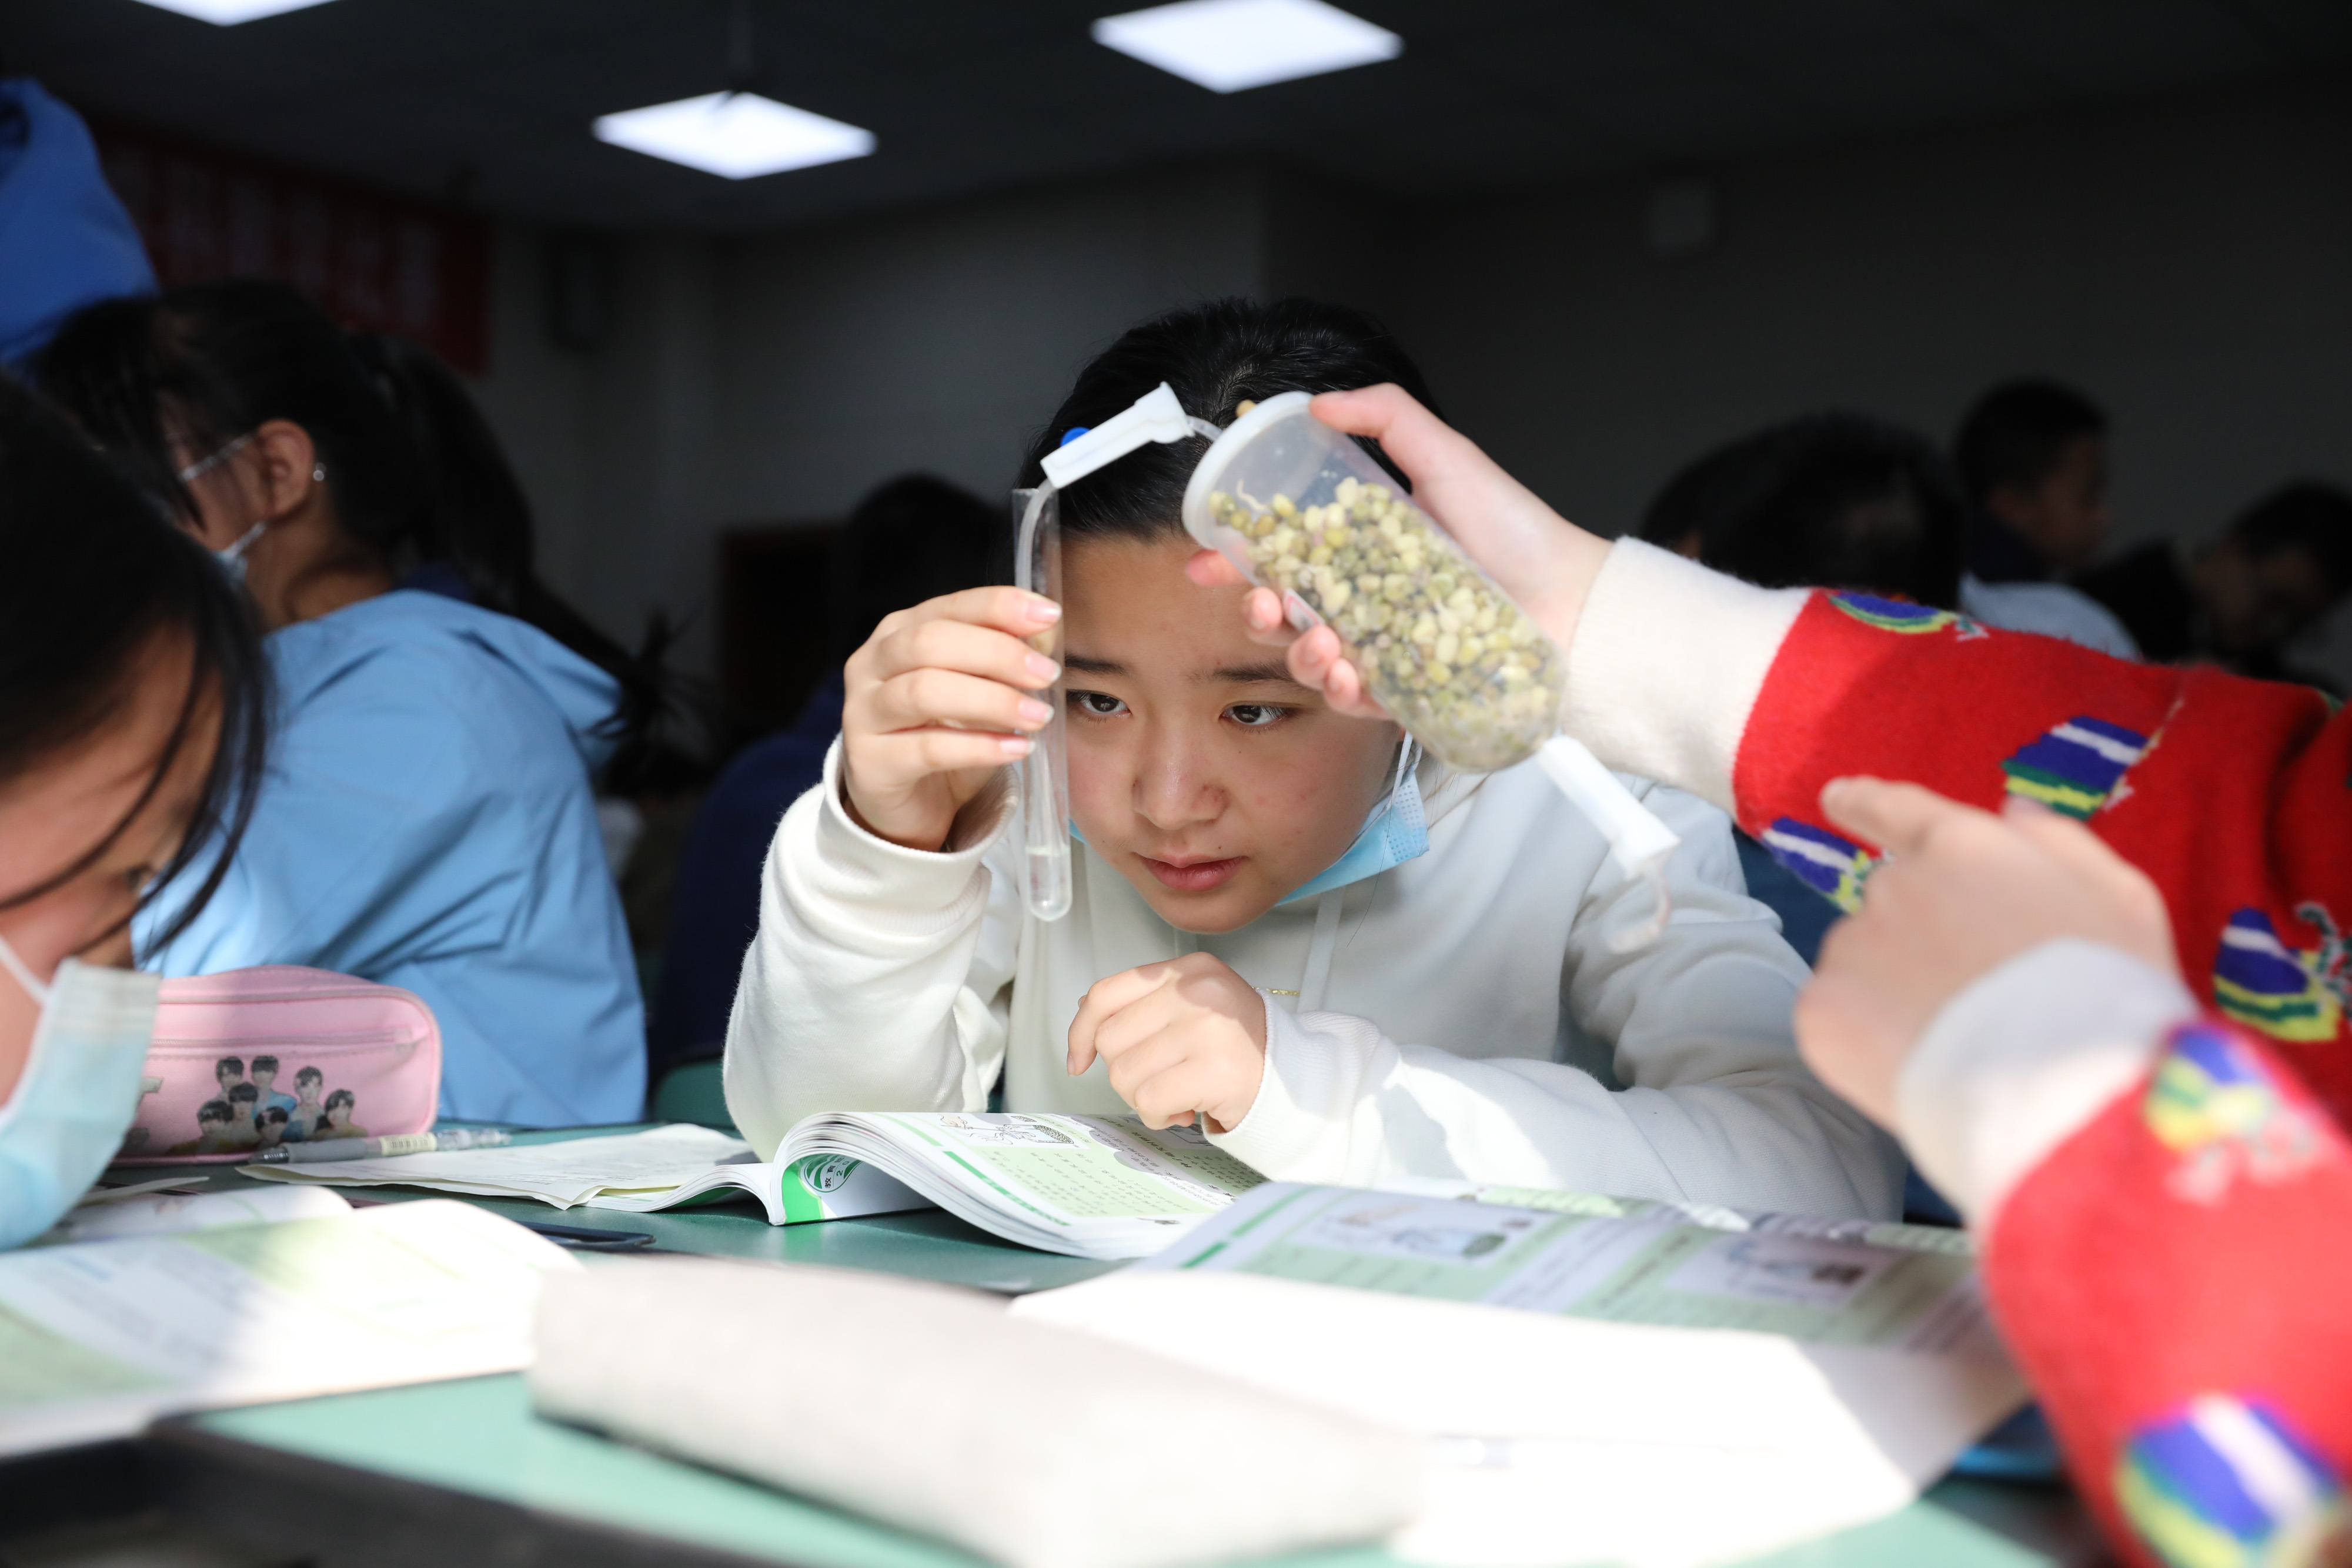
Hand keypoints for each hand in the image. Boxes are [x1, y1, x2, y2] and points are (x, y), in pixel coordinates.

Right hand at [841, 586, 1061, 851]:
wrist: (910, 805)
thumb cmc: (946, 735)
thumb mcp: (979, 689)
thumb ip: (1005, 657)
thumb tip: (1045, 632)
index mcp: (898, 632)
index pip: (950, 606)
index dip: (999, 606)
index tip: (1050, 616)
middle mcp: (871, 664)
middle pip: (930, 642)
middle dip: (997, 653)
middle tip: (1046, 674)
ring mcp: (862, 713)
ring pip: (924, 692)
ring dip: (991, 701)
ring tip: (1038, 717)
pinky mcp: (869, 762)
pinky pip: (928, 749)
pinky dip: (980, 747)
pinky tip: (1017, 750)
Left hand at [1066, 954, 1267, 1133]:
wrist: (1296, 1078)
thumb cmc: (1237, 1047)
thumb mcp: (1193, 1006)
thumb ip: (1144, 1005)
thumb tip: (1086, 1012)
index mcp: (1188, 970)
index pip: (1107, 993)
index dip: (1081, 1030)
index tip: (1079, 1059)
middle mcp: (1196, 991)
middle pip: (1112, 1040)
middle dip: (1125, 1072)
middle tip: (1160, 1079)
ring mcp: (1207, 1028)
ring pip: (1125, 1074)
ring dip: (1143, 1098)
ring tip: (1177, 1095)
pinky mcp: (1215, 1069)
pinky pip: (1149, 1100)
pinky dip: (1157, 1115)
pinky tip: (1183, 1110)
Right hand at [1184, 384, 1611, 715]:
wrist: (1572, 598)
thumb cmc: (1516, 529)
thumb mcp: (1448, 456)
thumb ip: (1386, 420)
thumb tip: (1318, 403)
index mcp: (1365, 547)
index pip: (1284, 554)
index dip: (1237, 558)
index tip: (1205, 558)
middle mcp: (1368, 599)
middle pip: (1286, 611)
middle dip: (1257, 611)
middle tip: (1261, 603)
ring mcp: (1385, 649)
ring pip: (1311, 658)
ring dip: (1297, 651)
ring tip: (1318, 640)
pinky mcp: (1407, 693)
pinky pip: (1355, 701)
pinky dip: (1340, 689)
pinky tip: (1345, 671)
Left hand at [1794, 778, 2177, 1126]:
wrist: (2063, 1091)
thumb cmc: (2110, 993)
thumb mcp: (2118, 898)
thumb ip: (2058, 843)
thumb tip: (2010, 811)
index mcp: (1961, 847)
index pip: (1898, 809)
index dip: (1865, 802)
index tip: (1836, 797)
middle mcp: (1893, 884)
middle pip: (1892, 903)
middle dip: (1922, 939)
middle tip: (1979, 994)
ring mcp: (1851, 947)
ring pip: (1862, 961)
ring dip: (1894, 989)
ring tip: (1960, 1037)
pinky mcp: (1822, 1010)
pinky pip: (1836, 1018)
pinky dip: (1867, 1040)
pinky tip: (1919, 1063)